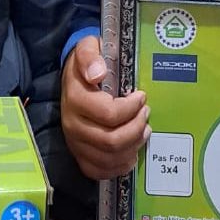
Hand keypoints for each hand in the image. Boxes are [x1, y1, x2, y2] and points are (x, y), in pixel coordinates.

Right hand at [61, 35, 149, 179]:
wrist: (73, 78)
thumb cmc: (87, 63)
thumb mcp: (87, 48)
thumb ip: (90, 55)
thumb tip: (98, 73)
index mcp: (75, 98)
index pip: (109, 114)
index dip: (131, 108)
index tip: (141, 96)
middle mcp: (72, 124)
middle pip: (111, 141)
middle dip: (136, 129)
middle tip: (146, 114)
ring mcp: (75, 143)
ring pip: (109, 158)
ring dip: (133, 146)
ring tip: (144, 130)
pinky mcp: (79, 155)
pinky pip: (98, 171)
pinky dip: (118, 166)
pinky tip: (131, 153)